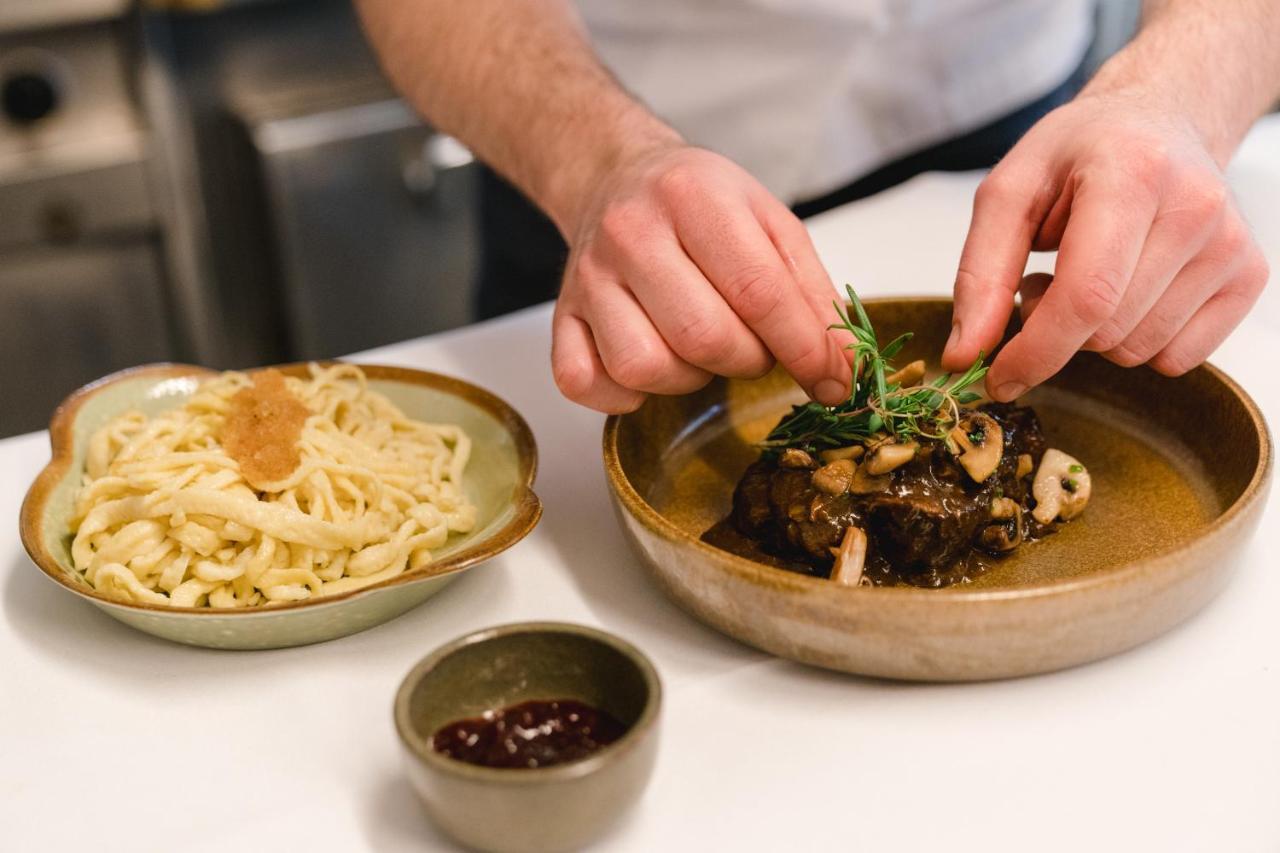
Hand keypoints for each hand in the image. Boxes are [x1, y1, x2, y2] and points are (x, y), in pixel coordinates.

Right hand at [550, 145, 851, 412]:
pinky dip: (623, 395)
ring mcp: (588, 278)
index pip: (759, 291)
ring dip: (690, 378)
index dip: (805, 349)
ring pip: (645, 367)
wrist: (616, 176)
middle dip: (749, 359)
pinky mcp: (561, 317)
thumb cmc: (700, 204)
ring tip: (700, 347)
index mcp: (693, 197)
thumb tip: (843, 370)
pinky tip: (652, 364)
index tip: (834, 382)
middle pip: (704, 337)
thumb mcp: (770, 223)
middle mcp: (631, 233)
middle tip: (756, 345)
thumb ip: (812, 295)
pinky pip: (584, 383)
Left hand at [943, 92, 1269, 399]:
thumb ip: (979, 274)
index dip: (1036, 351)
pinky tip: (1131, 289)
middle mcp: (1196, 207)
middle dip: (1057, 328)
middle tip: (1046, 278)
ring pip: (1139, 350)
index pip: (1087, 296)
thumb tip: (964, 355)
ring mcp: (1231, 245)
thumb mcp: (1009, 192)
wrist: (1160, 121)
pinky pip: (1177, 358)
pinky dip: (1139, 340)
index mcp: (1132, 173)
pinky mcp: (1249, 276)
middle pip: (1107, 331)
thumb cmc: (1080, 154)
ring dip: (1096, 333)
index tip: (997, 378)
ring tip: (1090, 272)